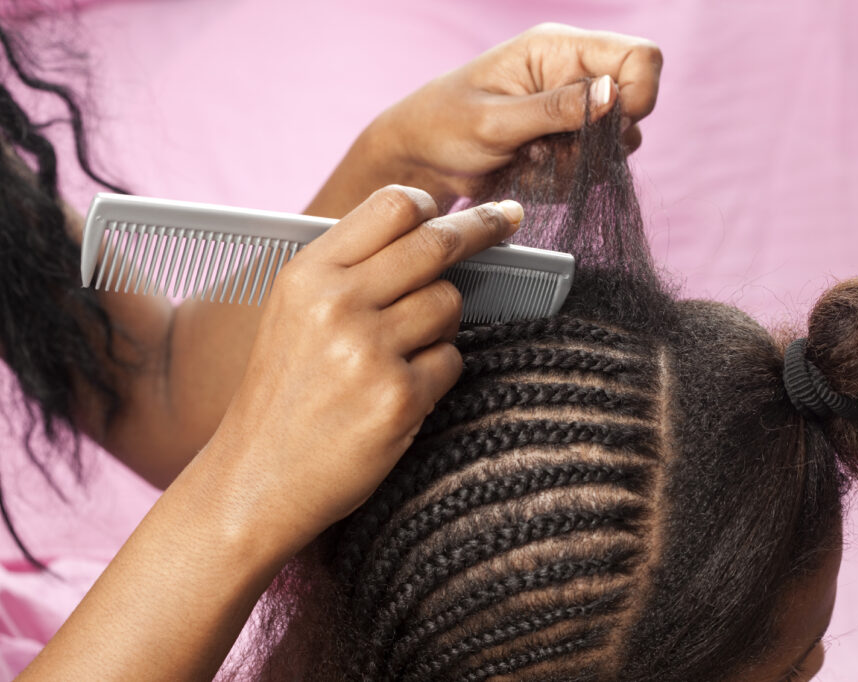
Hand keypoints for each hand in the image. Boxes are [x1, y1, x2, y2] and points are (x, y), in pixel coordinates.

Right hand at [207, 187, 522, 548]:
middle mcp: (337, 304)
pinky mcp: (399, 398)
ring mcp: (369, 352)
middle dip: (483, 228)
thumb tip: (429, 228)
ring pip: (450, 303)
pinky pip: (452, 360)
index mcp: (308, 275)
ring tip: (401, 354)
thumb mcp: (294, 313)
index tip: (464, 208)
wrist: (258, 477)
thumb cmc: (284, 393)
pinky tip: (399, 393)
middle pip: (436, 244)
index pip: (391, 206)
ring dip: (441, 325)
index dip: (434, 207)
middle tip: (509, 218)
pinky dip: (436, 375)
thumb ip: (349, 270)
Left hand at [307, 23, 661, 215]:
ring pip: (615, 147)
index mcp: (558, 49)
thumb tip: (612, 95)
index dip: (638, 94)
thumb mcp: (495, 120)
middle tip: (547, 150)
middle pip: (633, 109)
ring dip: (576, 166)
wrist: (423, 160)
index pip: (639, 57)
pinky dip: (564, 180)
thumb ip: (554, 108)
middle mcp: (574, 76)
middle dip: (597, 142)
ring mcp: (575, 112)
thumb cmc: (443, 125)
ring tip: (529, 161)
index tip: (607, 127)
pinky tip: (529, 172)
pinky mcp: (570, 145)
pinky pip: (593, 171)